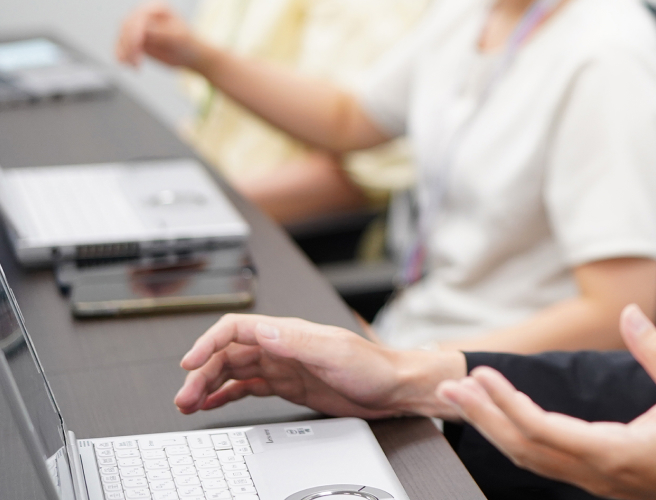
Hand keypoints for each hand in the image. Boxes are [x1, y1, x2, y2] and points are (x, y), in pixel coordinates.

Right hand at [116, 0, 207, 69]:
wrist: (191, 56)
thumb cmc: (188, 44)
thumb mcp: (178, 37)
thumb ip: (160, 32)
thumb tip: (143, 30)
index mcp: (157, 6)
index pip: (138, 17)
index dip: (134, 31)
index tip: (136, 47)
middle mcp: (144, 12)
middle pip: (126, 26)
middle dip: (128, 44)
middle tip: (136, 62)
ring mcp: (137, 25)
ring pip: (121, 36)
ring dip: (124, 52)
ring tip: (135, 66)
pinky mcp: (132, 38)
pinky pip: (120, 45)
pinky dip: (121, 55)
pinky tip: (127, 65)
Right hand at [175, 313, 464, 419]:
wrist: (394, 388)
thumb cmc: (372, 366)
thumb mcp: (334, 352)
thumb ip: (296, 341)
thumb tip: (262, 330)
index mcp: (288, 333)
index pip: (236, 329)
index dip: (209, 343)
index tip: (190, 362)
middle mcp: (282, 346)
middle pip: (228, 354)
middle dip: (201, 373)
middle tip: (183, 397)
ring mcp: (283, 366)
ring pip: (233, 372)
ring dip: (208, 386)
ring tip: (188, 404)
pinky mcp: (288, 385)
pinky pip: (248, 387)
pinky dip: (226, 395)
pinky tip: (212, 404)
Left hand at [435, 305, 655, 499]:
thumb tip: (630, 315)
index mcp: (612, 452)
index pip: (540, 429)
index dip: (506, 402)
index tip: (484, 375)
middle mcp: (595, 473)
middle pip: (522, 449)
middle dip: (483, 417)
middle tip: (453, 388)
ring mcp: (596, 482)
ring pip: (531, 460)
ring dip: (495, 429)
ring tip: (468, 403)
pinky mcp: (601, 481)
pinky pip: (547, 463)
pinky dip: (518, 439)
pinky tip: (508, 423)